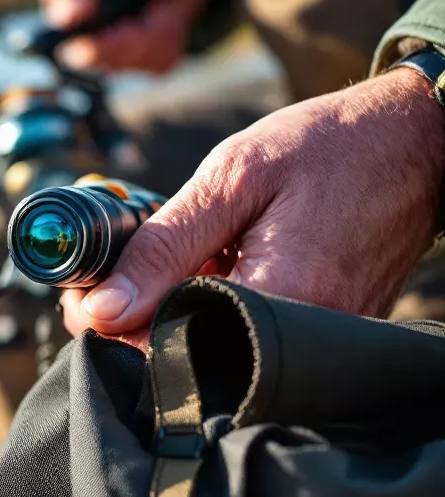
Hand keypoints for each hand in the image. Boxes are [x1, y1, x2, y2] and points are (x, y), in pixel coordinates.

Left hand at [61, 69, 444, 348]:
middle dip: (138, 316)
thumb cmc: (329, 149)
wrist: (416, 141)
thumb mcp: (232, 179)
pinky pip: (245, 327)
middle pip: (187, 355)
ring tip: (172, 251)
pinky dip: (214, 296)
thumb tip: (102, 308)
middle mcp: (302, 339)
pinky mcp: (319, 328)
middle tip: (116, 271)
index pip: (166, 354)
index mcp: (280, 302)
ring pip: (212, 341)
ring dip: (175, 302)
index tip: (86, 294)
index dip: (114, 328)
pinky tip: (213, 259)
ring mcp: (315, 339)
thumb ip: (164, 247)